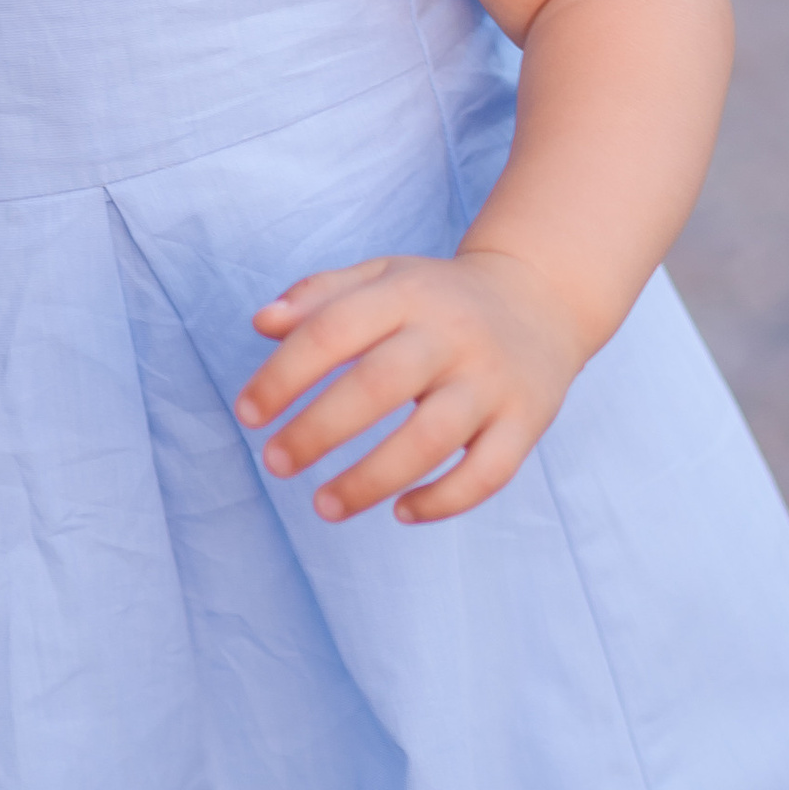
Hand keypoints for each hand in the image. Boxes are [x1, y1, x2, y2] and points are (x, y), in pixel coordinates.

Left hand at [235, 247, 584, 521]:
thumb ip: (320, 295)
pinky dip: (444, 501)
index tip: (248, 414)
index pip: (333, 330)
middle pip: (378, 386)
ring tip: (323, 507)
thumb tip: (261, 324)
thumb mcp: (382, 277)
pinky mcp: (526, 421)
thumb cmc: (438, 296)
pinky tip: (400, 512)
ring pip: (430, 438)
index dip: (283, 374)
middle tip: (275, 463)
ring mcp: (492, 381)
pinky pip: (488, 473)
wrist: (540, 297)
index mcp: (408, 293)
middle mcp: (452, 334)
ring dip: (371, 480)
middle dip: (318, 431)